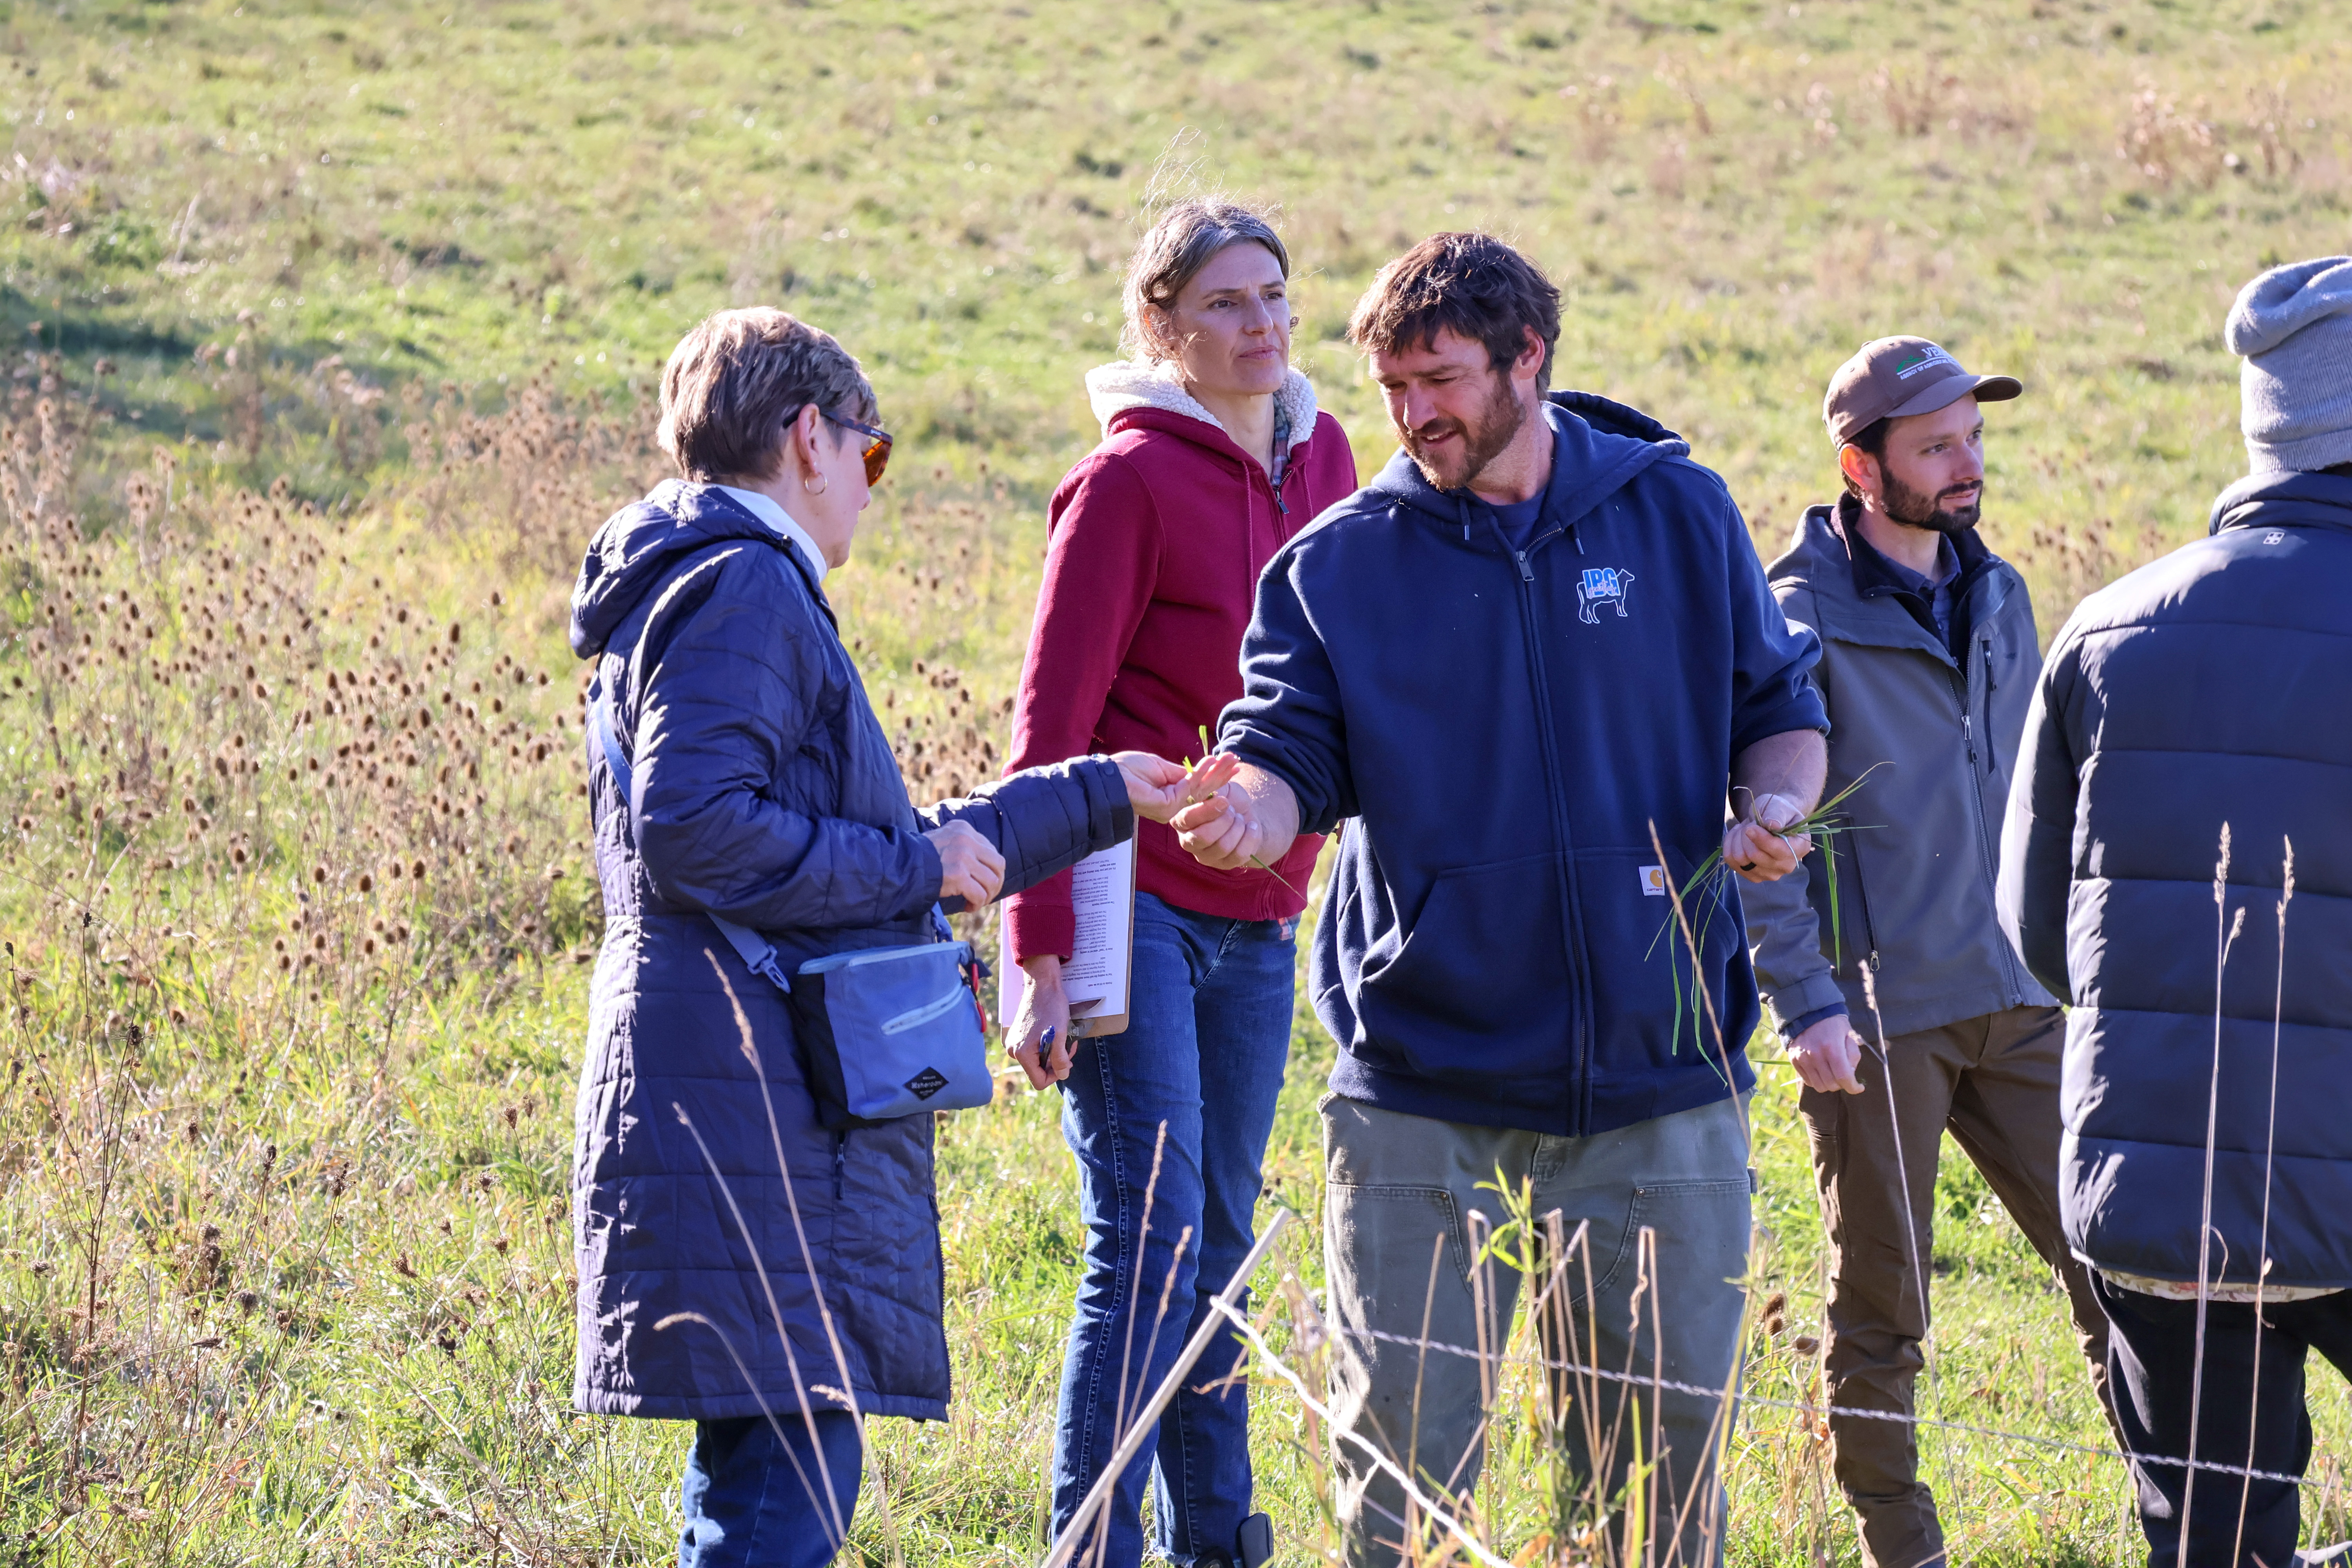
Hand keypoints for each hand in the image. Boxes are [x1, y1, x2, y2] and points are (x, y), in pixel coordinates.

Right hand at [925, 819, 1004, 906]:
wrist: (899, 865)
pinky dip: (976, 904)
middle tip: (985, 895)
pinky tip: (968, 907)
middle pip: (998, 864)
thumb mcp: (943, 841)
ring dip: (986, 896)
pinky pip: (979, 894)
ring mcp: (962, 856)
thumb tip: (985, 866)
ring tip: (975, 902)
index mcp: (963, 829)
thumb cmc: (919, 858)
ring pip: (991, 881)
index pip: (991, 850)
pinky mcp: (958, 875)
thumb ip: (963, 846)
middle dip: (995, 884)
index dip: (991, 870)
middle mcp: (966, 839)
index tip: (982, 882)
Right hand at [1007, 955, 1072, 1089]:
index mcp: (1022, 1053)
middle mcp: (1013, 1051)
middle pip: (1038, 1071)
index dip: (1056, 1075)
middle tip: (1068, 1047)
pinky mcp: (1018, 1036)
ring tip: (1064, 1038)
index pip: (1039, 1081)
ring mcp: (1014, 1043)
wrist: (1041, 985)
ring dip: (1053, 1054)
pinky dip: (1046, 1046)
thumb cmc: (1051, 1007)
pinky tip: (1054, 1034)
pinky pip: (1033, 1050)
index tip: (1066, 1060)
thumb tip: (1063, 1075)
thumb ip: (1060, 1059)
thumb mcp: (1060, 1035)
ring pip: (1037, 1060)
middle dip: (1056, 1063)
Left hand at [1113, 750, 1235, 824]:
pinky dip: (1201, 772)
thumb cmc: (1129, 770)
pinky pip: (1190, 786)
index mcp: (1171, 795)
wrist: (1112, 778)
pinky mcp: (1169, 806)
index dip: (1213, 775)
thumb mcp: (1160, 767)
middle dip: (1220, 774)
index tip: (1230, 765)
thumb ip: (1180, 773)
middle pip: (1203, 789)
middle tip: (1237, 761)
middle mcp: (1174, 804)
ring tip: (1231, 758)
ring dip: (1217, 771)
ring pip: (1201, 788)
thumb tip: (1198, 772)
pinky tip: (1211, 761)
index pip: (1197, 786)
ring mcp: (1172, 807)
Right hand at [1171, 778, 1265, 870]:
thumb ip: (1211, 783)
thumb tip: (1211, 773)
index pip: (1187, 819)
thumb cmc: (1228, 800)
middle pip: (1203, 837)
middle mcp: (1188, 841)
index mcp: (1182, 820)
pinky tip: (1251, 828)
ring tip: (1240, 818)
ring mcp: (1206, 856)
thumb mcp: (1220, 787)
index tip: (1224, 801)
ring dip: (1238, 828)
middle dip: (1224, 821)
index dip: (1206, 810)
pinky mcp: (1224, 864)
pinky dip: (1250, 838)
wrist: (1245, 816)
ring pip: (1223, 846)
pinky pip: (1238, 855)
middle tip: (1232, 811)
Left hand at [1724, 790, 1812, 883]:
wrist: (1771, 821)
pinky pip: (1731, 862)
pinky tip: (1737, 838)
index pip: (1779, 850)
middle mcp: (1787, 865)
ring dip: (1737, 840)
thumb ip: (1777, 815)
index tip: (1750, 827)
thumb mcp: (1780, 806)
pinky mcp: (1753, 876)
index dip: (1761, 839)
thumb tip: (1772, 825)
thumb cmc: (1778, 812)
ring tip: (1744, 829)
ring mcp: (1770, 874)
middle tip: (1749, 825)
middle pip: (1755, 856)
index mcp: (1799, 847)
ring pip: (1740, 859)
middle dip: (1746, 835)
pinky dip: (1729, 846)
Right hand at [1787, 1014, 1865, 1094]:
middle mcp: (1815, 1055)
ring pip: (1819, 1086)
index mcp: (1832, 1047)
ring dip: (1829, 1084)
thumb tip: (1850, 1073)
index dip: (1854, 1087)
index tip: (1859, 1087)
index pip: (1844, 1077)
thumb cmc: (1833, 1024)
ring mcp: (1803, 1059)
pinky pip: (1808, 1081)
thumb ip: (1853, 1056)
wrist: (1808, 1012)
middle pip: (1831, 1085)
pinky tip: (1822, 1071)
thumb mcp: (1849, 1035)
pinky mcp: (1794, 1060)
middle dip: (1842, 1084)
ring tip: (1832, 1073)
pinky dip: (1817, 1080)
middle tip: (1844, 1075)